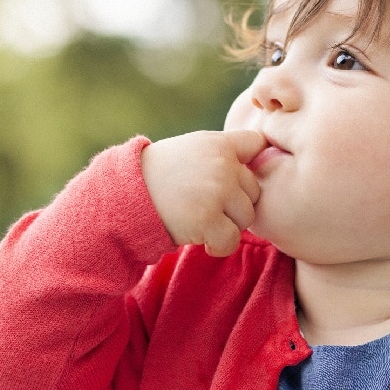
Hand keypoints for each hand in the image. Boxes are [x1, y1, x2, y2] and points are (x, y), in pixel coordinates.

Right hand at [141, 130, 266, 256]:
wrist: (126, 196)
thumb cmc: (160, 175)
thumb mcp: (192, 149)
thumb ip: (224, 153)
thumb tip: (263, 157)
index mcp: (218, 143)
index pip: (257, 143)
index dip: (252, 161)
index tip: (234, 176)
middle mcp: (222, 164)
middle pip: (254, 190)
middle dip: (236, 203)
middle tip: (206, 206)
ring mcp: (217, 191)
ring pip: (247, 217)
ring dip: (228, 225)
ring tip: (202, 220)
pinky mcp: (208, 218)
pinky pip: (232, 239)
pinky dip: (219, 245)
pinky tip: (203, 239)